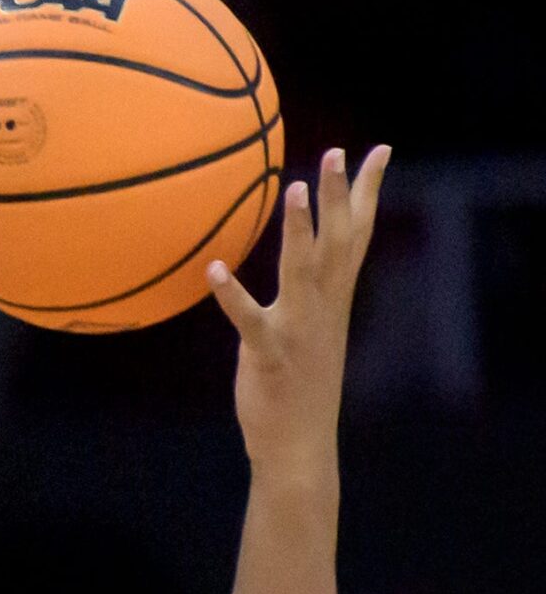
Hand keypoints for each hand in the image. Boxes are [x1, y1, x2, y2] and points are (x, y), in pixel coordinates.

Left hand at [209, 146, 389, 468]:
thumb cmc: (297, 384)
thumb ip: (304, 291)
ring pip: (303, 271)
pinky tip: (215, 269)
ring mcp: (298, 330)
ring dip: (300, 231)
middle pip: (339, 241)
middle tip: (339, 149)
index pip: (357, 234)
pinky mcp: (269, 355)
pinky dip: (232, 295)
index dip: (368, 191)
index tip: (380, 149)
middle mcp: (324, 307)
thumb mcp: (307, 328)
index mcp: (334, 298)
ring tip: (295, 189)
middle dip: (340, 194)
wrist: (299, 444)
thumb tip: (299, 260)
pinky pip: (250, 321)